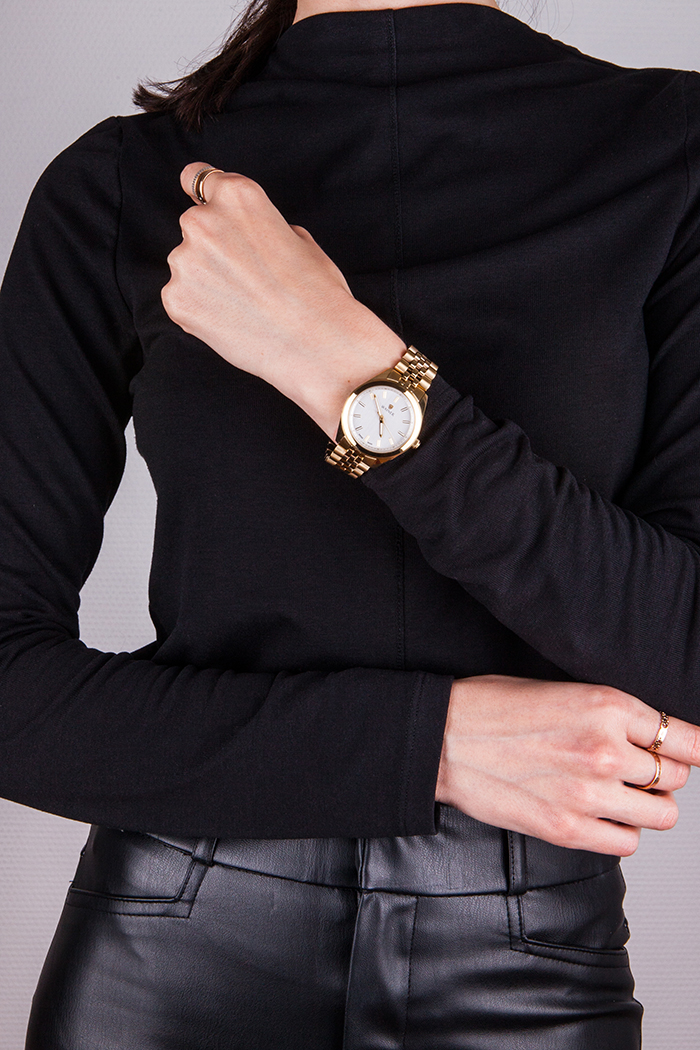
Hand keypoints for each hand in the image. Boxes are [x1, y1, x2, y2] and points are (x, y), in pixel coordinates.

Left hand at [161, 164, 405, 437]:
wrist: (318, 344)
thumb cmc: (318, 293)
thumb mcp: (299, 239)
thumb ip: (262, 226)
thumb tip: (247, 235)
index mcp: (237, 196)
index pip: (197, 178)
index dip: (203, 195)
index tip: (204, 206)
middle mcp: (204, 220)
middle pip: (195, 228)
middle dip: (213, 249)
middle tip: (247, 279)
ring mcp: (184, 261)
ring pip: (187, 267)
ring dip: (206, 282)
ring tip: (244, 306)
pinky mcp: (175, 299)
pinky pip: (181, 300)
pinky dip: (199, 311)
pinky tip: (231, 324)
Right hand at [436, 675, 696, 854]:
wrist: (442, 738)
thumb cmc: (492, 707)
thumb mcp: (562, 689)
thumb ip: (611, 714)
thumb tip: (655, 738)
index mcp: (605, 705)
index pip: (685, 738)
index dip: (694, 748)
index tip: (693, 754)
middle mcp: (604, 749)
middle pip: (676, 776)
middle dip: (661, 774)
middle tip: (636, 770)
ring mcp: (588, 793)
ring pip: (662, 814)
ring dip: (646, 806)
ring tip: (618, 794)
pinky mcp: (568, 829)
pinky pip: (627, 843)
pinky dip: (620, 832)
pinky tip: (598, 815)